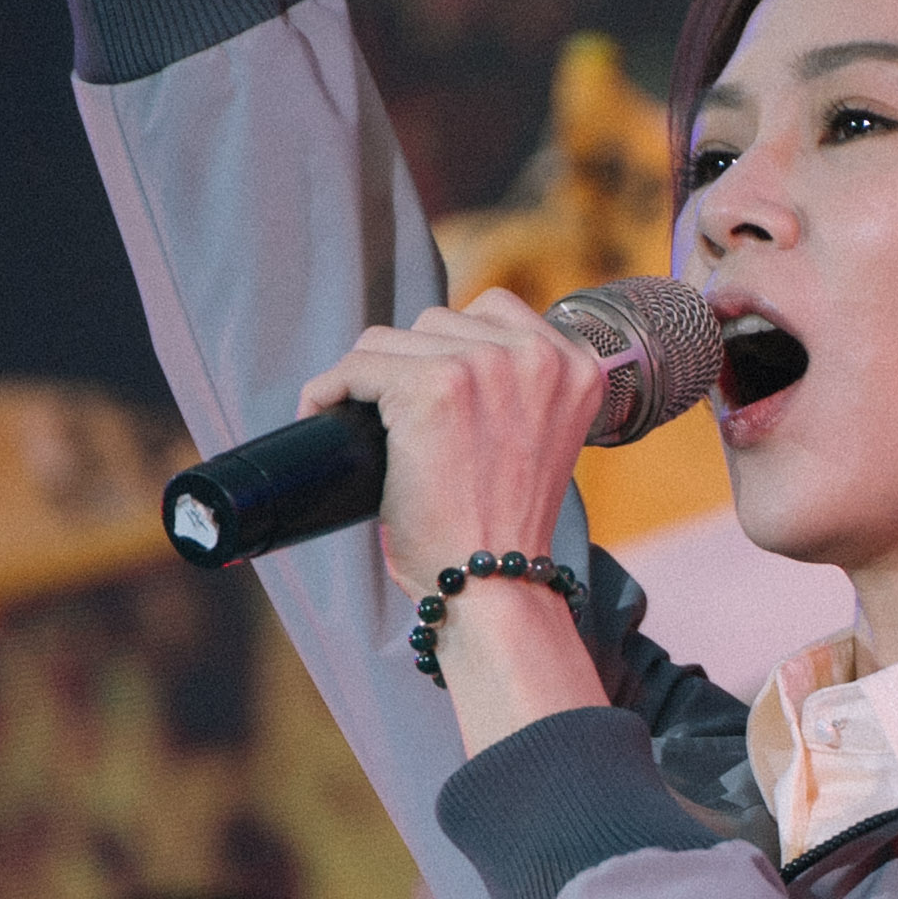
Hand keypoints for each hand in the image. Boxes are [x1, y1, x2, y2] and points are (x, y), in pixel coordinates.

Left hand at [324, 298, 610, 596]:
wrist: (495, 587)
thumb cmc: (504, 528)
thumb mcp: (538, 439)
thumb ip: (516, 388)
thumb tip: (439, 352)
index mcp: (575, 367)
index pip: (492, 311)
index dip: (449, 347)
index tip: (426, 390)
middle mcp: (537, 357)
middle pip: (436, 321)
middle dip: (407, 366)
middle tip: (393, 421)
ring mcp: (485, 368)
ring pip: (392, 339)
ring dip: (369, 378)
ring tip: (365, 424)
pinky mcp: (432, 388)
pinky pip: (358, 365)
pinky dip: (329, 389)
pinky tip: (322, 414)